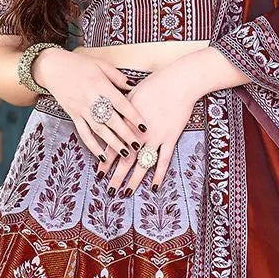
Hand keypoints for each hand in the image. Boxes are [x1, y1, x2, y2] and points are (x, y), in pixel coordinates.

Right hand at [32, 46, 145, 161]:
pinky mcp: (73, 116)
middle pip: (112, 121)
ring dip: (113, 143)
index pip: (121, 104)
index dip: (133, 116)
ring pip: (99, 130)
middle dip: (126, 135)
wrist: (52, 67)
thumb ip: (117, 77)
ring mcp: (81, 109)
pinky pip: (84, 134)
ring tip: (125, 154)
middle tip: (139, 146)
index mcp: (101, 86)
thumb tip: (134, 86)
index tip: (144, 127)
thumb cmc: (79, 64)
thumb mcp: (101, 64)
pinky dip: (93, 146)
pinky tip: (102, 157)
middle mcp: (92, 99)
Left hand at [103, 60, 202, 195]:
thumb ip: (121, 108)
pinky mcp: (170, 139)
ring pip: (142, 165)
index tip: (99, 173)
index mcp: (127, 123)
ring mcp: (156, 138)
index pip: (113, 146)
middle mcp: (139, 134)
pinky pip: (163, 161)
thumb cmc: (155, 84)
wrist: (179, 82)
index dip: (105, 161)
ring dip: (133, 181)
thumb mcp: (131, 94)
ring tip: (126, 194)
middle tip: (109, 192)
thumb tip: (110, 113)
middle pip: (125, 160)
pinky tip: (153, 187)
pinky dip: (158, 175)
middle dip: (116, 177)